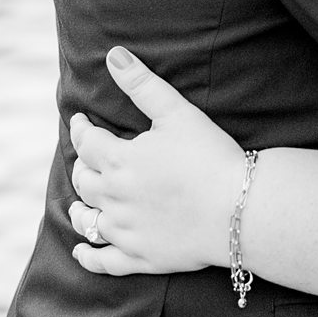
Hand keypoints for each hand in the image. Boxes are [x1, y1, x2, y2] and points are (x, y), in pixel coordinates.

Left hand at [67, 46, 249, 277]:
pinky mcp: (141, 257)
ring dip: (79, 209)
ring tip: (79, 203)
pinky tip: (81, 251)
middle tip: (87, 158)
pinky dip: (88, 256)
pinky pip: (104, 261)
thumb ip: (141, 83)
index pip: (86, 142)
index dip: (81, 129)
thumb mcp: (176, 112)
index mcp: (118, 161)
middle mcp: (114, 198)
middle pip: (83, 181)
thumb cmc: (209, 156)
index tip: (81, 121)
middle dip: (82, 165)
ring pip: (87, 220)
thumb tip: (113, 55)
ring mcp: (126, 231)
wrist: (238, 209)